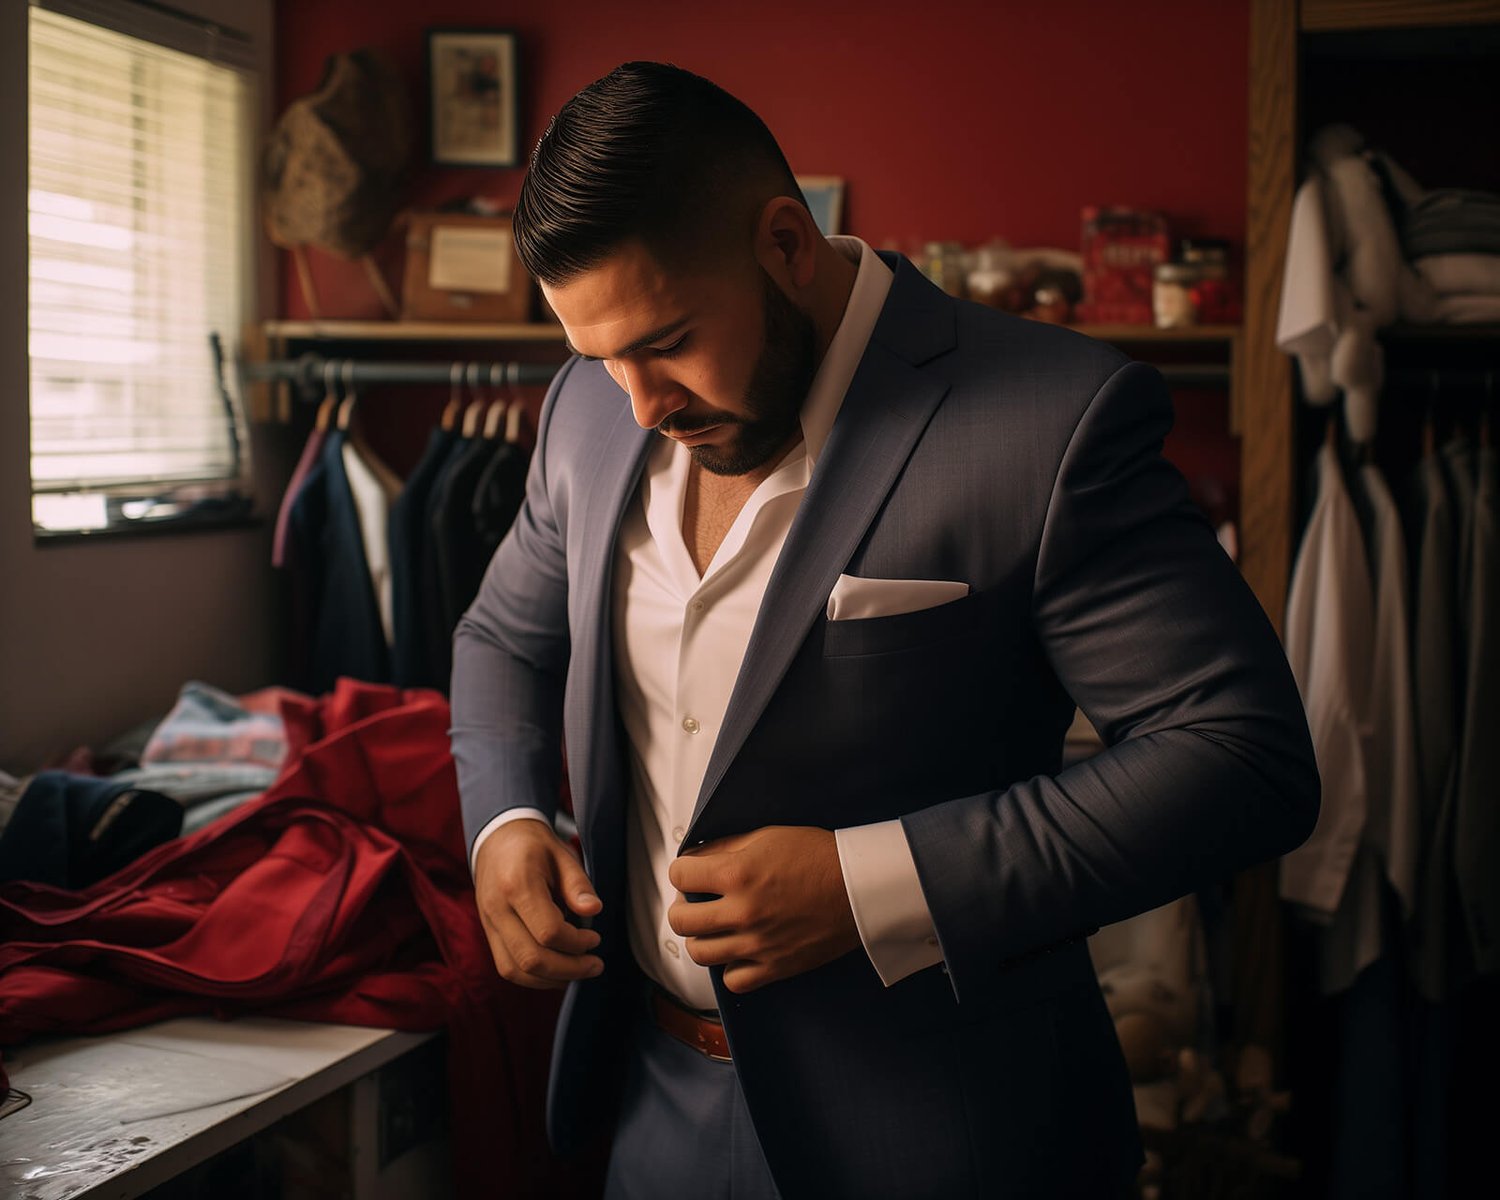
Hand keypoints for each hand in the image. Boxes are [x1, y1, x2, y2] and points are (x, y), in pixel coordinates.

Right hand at [473, 817, 602, 988]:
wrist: (498, 841)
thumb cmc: (535, 847)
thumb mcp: (562, 854)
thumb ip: (578, 884)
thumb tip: (594, 910)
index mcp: (517, 885)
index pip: (548, 931)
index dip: (576, 943)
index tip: (595, 938)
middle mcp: (497, 909)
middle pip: (530, 958)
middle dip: (568, 969)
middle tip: (595, 965)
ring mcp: (489, 924)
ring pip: (516, 970)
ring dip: (552, 978)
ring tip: (580, 971)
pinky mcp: (489, 934)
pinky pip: (508, 967)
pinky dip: (535, 977)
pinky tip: (559, 971)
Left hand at [666, 825, 860, 993]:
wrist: (861, 887)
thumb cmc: (818, 856)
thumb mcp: (768, 836)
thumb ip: (726, 847)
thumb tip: (695, 857)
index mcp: (738, 873)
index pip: (679, 875)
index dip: (683, 870)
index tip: (692, 872)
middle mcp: (742, 912)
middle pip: (680, 920)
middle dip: (682, 905)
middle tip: (696, 900)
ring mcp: (757, 944)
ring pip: (699, 953)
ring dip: (701, 937)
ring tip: (714, 927)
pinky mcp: (775, 967)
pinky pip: (732, 981)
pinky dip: (730, 968)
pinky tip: (739, 951)